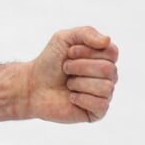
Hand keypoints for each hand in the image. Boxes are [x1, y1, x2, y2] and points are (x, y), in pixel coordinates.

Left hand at [0, 26, 118, 122]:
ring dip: (78, 83)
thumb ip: (86, 33)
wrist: (31, 85)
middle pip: (109, 69)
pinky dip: (81, 99)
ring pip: (106, 87)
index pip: (112, 52)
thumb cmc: (49, 62)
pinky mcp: (97, 112)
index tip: (69, 53)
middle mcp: (108, 77)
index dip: (87, 52)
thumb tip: (107, 41)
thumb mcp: (63, 38)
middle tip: (65, 69)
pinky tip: (70, 97)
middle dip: (80, 67)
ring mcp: (104, 95)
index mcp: (104, 59)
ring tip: (67, 84)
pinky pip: (101, 105)